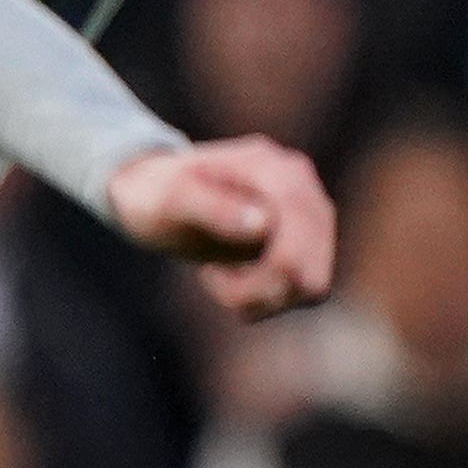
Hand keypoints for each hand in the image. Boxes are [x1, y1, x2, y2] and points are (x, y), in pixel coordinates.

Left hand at [108, 137, 336, 319]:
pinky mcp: (306, 244)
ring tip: (220, 277)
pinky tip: (235, 278)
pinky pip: (306, 289)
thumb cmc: (157, 194)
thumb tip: (265, 224)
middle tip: (210, 278)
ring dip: (262, 298)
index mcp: (277, 170)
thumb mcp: (170, 198)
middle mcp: (305, 190)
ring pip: (313, 285)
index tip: (208, 271)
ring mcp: (310, 219)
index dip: (264, 268)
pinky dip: (268, 298)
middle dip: (259, 291)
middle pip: (309, 269)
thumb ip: (213, 207)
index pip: (301, 230)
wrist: (154, 194)